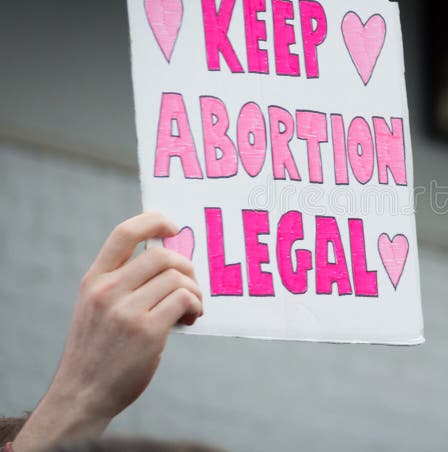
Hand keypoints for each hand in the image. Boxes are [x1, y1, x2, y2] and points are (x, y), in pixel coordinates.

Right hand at [13, 213, 202, 450]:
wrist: (83, 393)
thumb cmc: (99, 349)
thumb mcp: (97, 307)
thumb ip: (123, 282)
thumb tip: (171, 261)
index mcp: (94, 280)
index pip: (124, 233)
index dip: (154, 221)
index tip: (173, 228)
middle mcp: (108, 290)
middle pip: (162, 255)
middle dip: (186, 266)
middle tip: (191, 285)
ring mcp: (126, 311)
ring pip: (177, 278)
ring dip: (194, 291)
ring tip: (191, 308)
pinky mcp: (147, 331)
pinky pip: (184, 299)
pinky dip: (196, 306)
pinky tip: (191, 318)